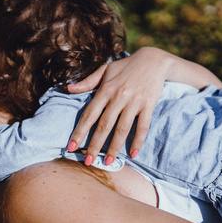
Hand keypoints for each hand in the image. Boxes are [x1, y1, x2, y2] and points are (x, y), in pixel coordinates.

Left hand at [64, 49, 179, 163]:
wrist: (154, 60)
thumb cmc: (125, 66)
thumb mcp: (104, 70)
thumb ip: (87, 82)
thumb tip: (68, 89)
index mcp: (104, 90)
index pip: (89, 115)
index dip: (79, 132)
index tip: (70, 146)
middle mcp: (118, 97)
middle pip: (104, 125)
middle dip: (94, 145)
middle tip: (87, 162)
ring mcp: (134, 102)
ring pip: (122, 129)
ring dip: (115, 147)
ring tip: (109, 162)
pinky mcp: (148, 105)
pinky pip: (143, 126)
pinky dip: (139, 141)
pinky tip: (134, 154)